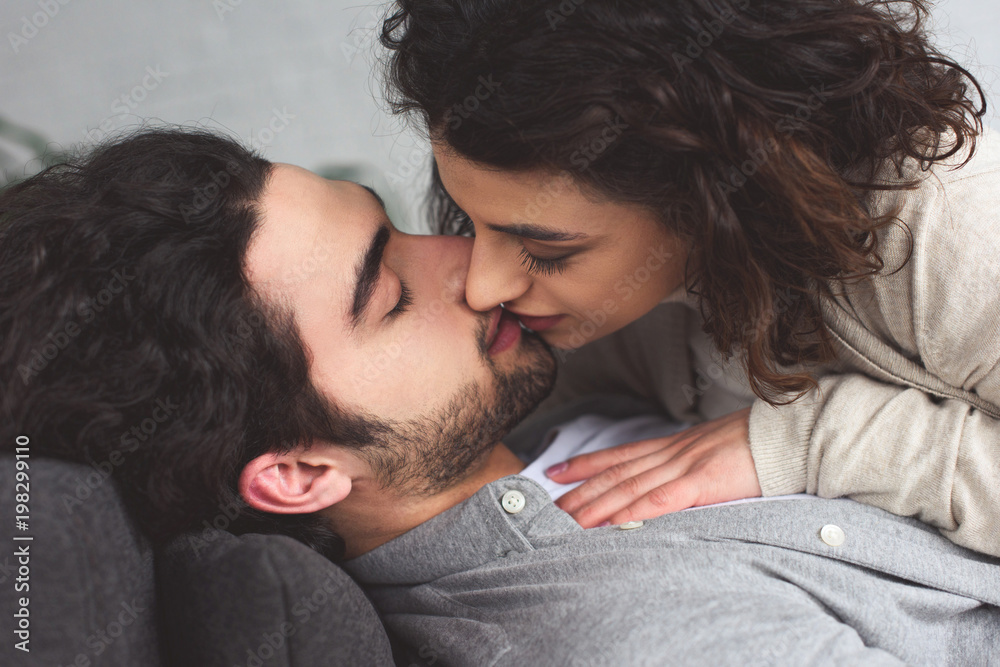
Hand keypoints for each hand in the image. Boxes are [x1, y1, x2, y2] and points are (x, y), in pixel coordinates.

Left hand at [547, 408, 761, 527]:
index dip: (587, 463)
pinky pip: (660, 501)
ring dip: (596, 505)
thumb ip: (693, 465)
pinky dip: (632, 513)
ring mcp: (686, 466)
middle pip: (617, 472)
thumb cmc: (761, 445)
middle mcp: (673, 453)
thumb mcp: (717, 451)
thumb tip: (677, 481)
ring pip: (629, 487)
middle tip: (550, 506)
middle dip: (581, 490)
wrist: (792, 435)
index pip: (622, 454)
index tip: (558, 471)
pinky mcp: (704, 482)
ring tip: (568, 520)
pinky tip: (612, 523)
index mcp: (676, 445)